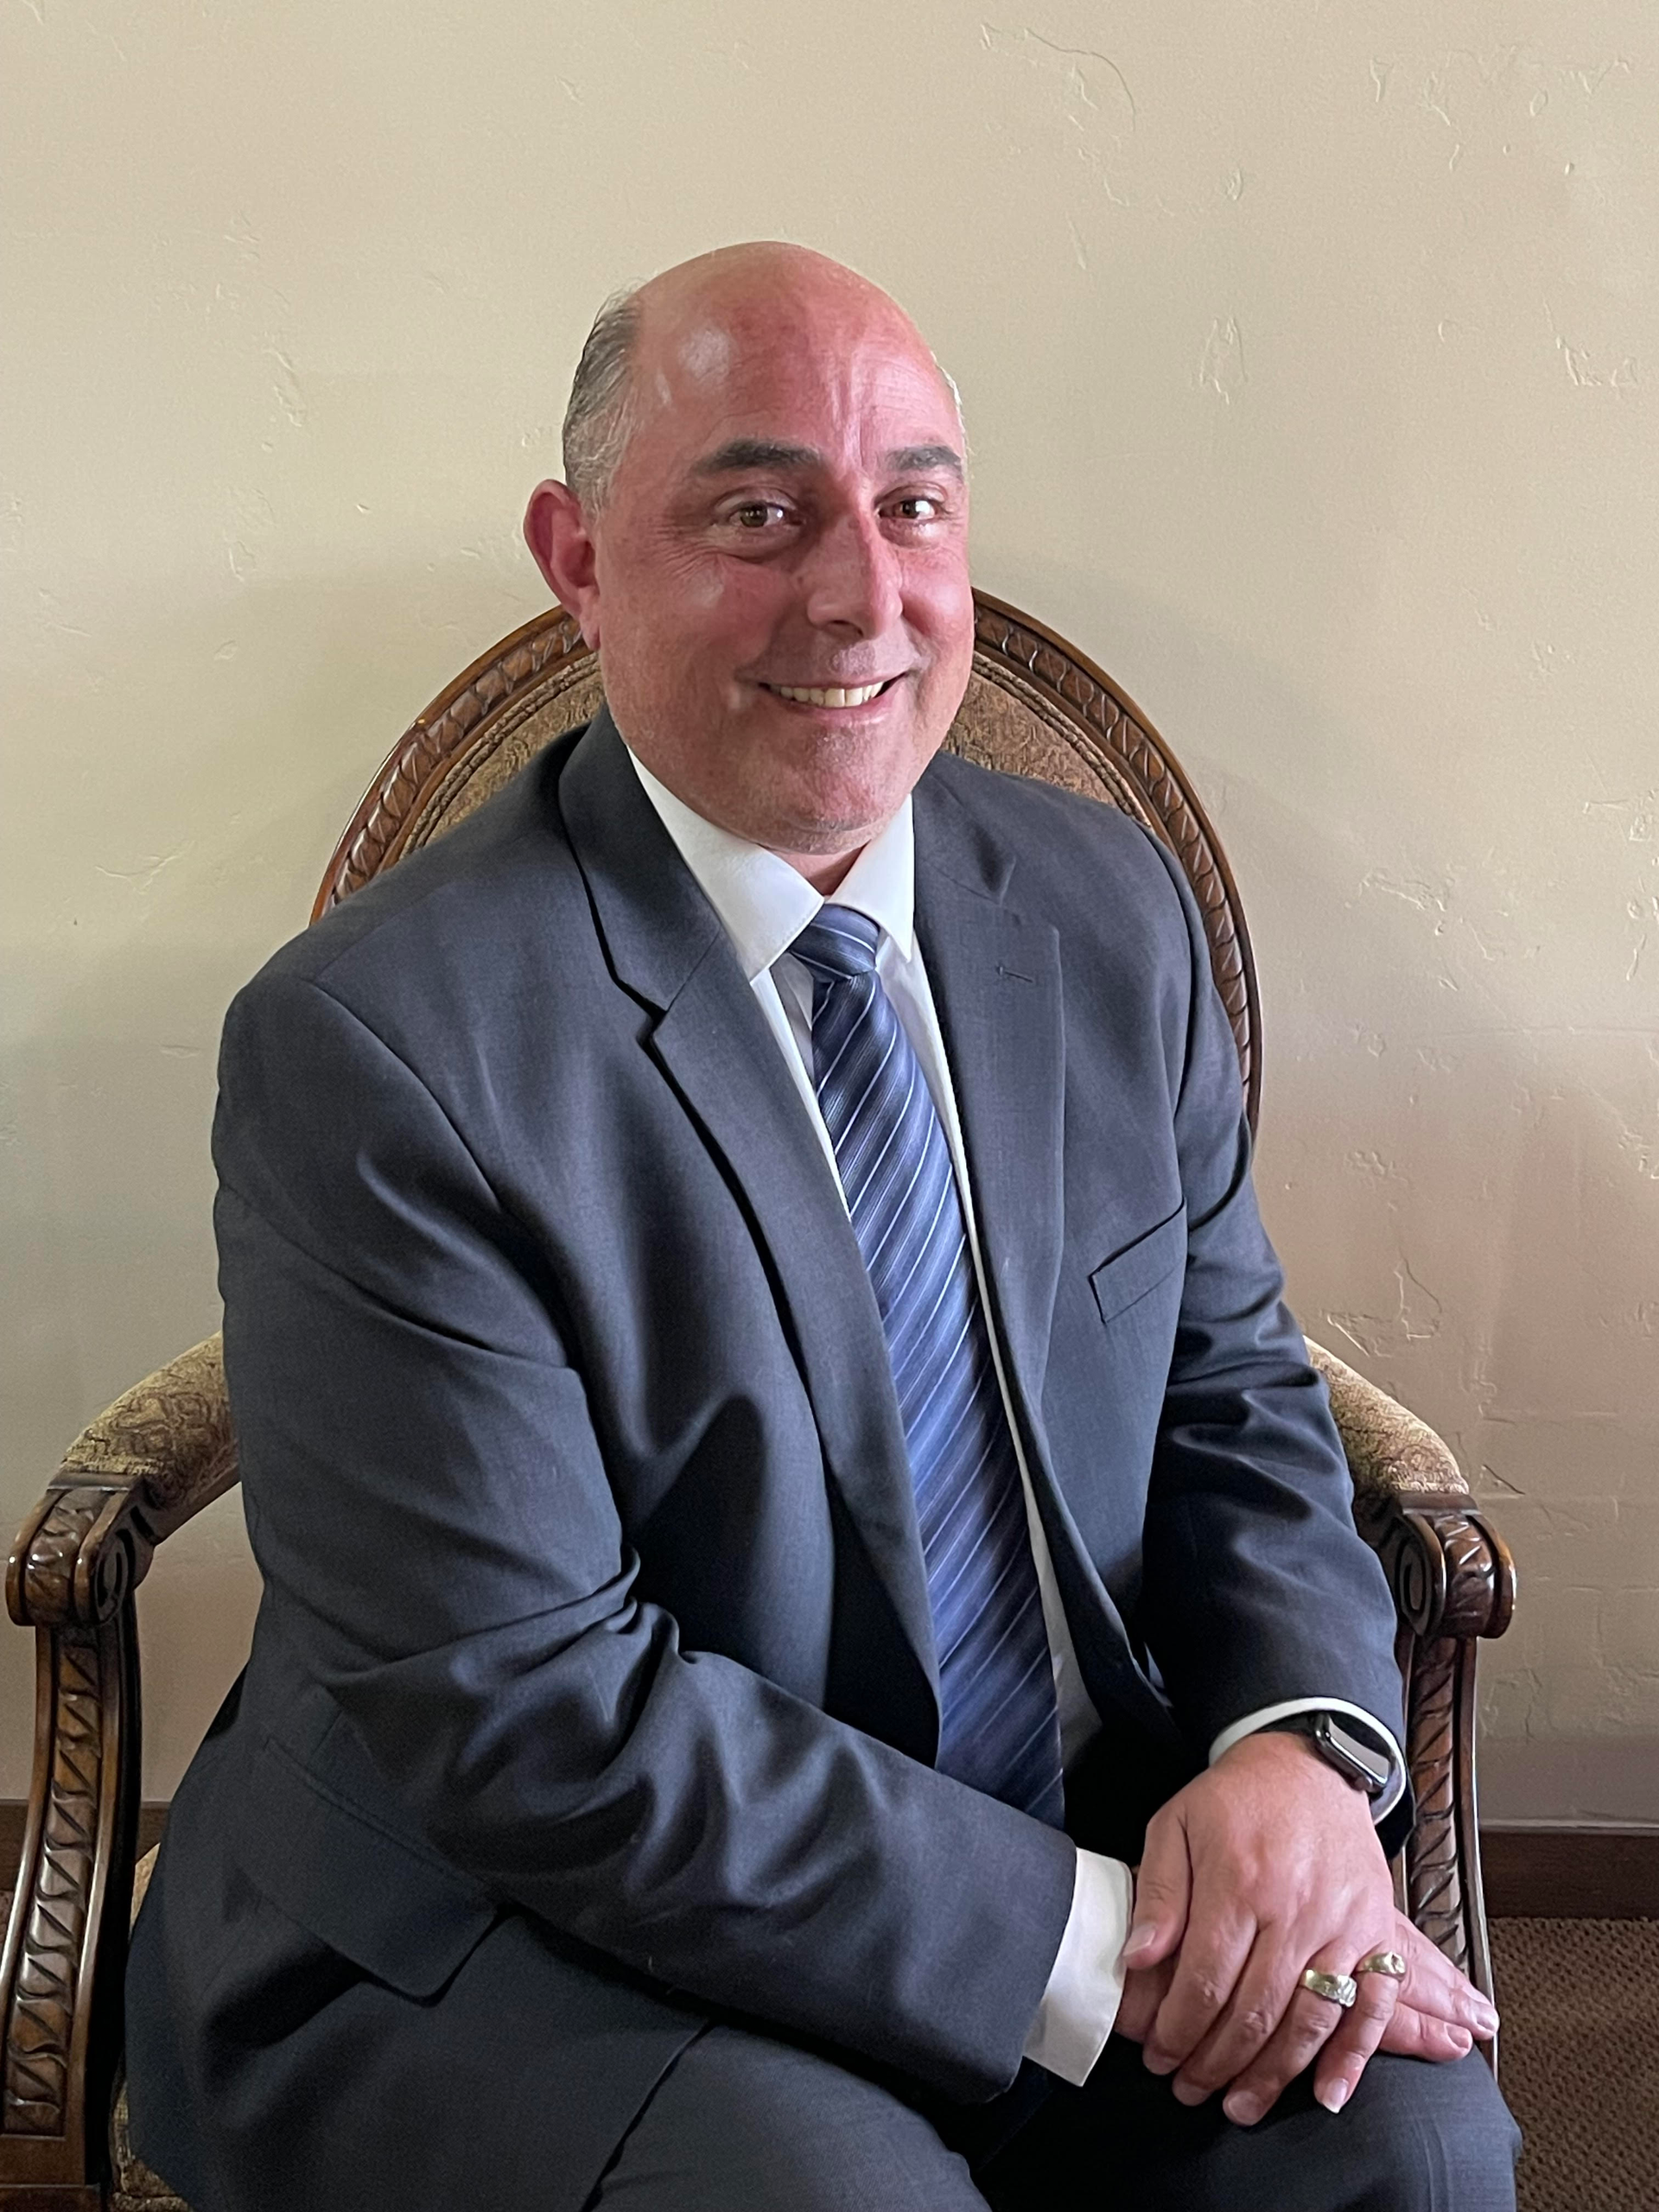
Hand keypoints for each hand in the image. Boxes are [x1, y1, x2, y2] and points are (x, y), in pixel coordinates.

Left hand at [1121, 1730, 1397, 2121]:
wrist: (1307, 1764)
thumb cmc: (1234, 1798)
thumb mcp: (1174, 1825)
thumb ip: (1158, 1893)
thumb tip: (1140, 1957)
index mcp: (1239, 1880)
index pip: (1207, 1979)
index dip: (1179, 2029)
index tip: (1159, 2056)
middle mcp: (1295, 1907)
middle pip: (1255, 2010)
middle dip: (1216, 2063)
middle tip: (1190, 2090)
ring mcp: (1342, 1923)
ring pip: (1310, 2020)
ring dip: (1274, 2075)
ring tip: (1241, 2106)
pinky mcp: (1375, 1931)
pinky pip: (1372, 2005)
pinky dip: (1353, 2057)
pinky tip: (1327, 2093)